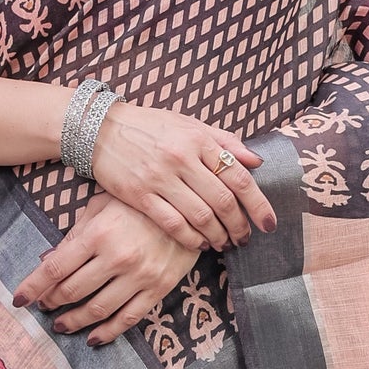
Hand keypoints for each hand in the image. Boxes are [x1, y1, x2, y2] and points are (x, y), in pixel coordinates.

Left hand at [13, 194, 200, 346]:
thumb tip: (47, 262)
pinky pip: (128, 318)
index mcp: (98, 234)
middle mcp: (117, 257)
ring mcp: (139, 276)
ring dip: (74, 321)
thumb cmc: (138, 203)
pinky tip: (93, 338)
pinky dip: (108, 332)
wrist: (190, 206)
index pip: (55, 268)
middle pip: (72, 291)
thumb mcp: (102, 207)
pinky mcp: (158, 289)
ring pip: (98, 309)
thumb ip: (75, 234)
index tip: (18, 300)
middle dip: (52, 303)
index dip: (32, 287)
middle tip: (43, 307)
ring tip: (62, 325)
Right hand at [87, 100, 276, 249]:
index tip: (268, 223)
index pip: (238, 176)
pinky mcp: (140, 195)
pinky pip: (173, 224)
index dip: (258, 204)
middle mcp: (182, 158)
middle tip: (245, 238)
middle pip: (223, 200)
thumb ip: (224, 141)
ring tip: (225, 243)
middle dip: (240, 225)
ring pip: (201, 215)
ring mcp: (160, 178)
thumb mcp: (189, 124)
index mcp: (198, 139)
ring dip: (218, 235)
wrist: (100, 129)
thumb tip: (256, 162)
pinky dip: (191, 238)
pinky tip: (200, 244)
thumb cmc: (149, 127)